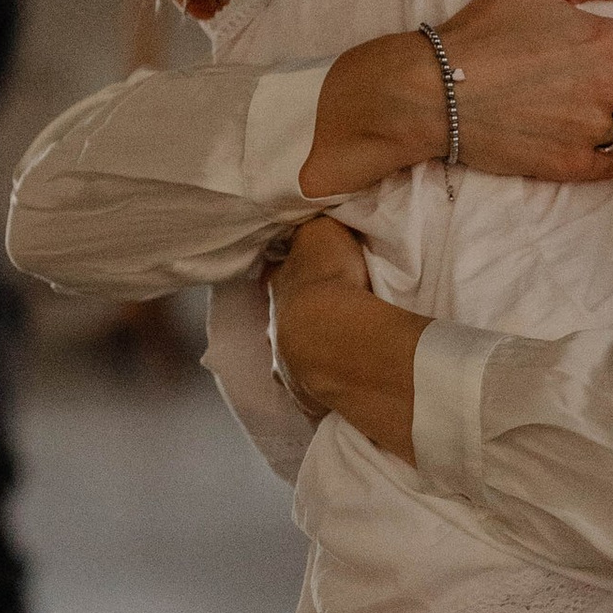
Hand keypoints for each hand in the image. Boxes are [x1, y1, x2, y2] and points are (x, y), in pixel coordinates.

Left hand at [270, 215, 415, 454]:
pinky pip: (314, 394)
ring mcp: (287, 368)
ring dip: (308, 356)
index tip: (299, 271)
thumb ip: (317, 226)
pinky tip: (339, 389)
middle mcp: (274, 329)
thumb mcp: (321, 232)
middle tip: (321, 318)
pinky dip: (323, 389)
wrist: (333, 338)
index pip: (275, 276)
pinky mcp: (307, 400)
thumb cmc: (328, 279)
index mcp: (275, 287)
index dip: (288, 272)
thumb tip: (313, 211)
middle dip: (297, 318)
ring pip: (292, 359)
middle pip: (281, 320)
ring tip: (334, 356)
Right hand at [434, 0, 612, 182]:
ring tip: (573, 109)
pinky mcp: (569, 164)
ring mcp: (590, 130)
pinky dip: (603, 156)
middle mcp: (608, 88)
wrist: (434, 90)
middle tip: (600, 82)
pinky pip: (611, 165)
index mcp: (607, 41)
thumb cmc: (481, 30)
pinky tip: (578, 140)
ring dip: (610, 120)